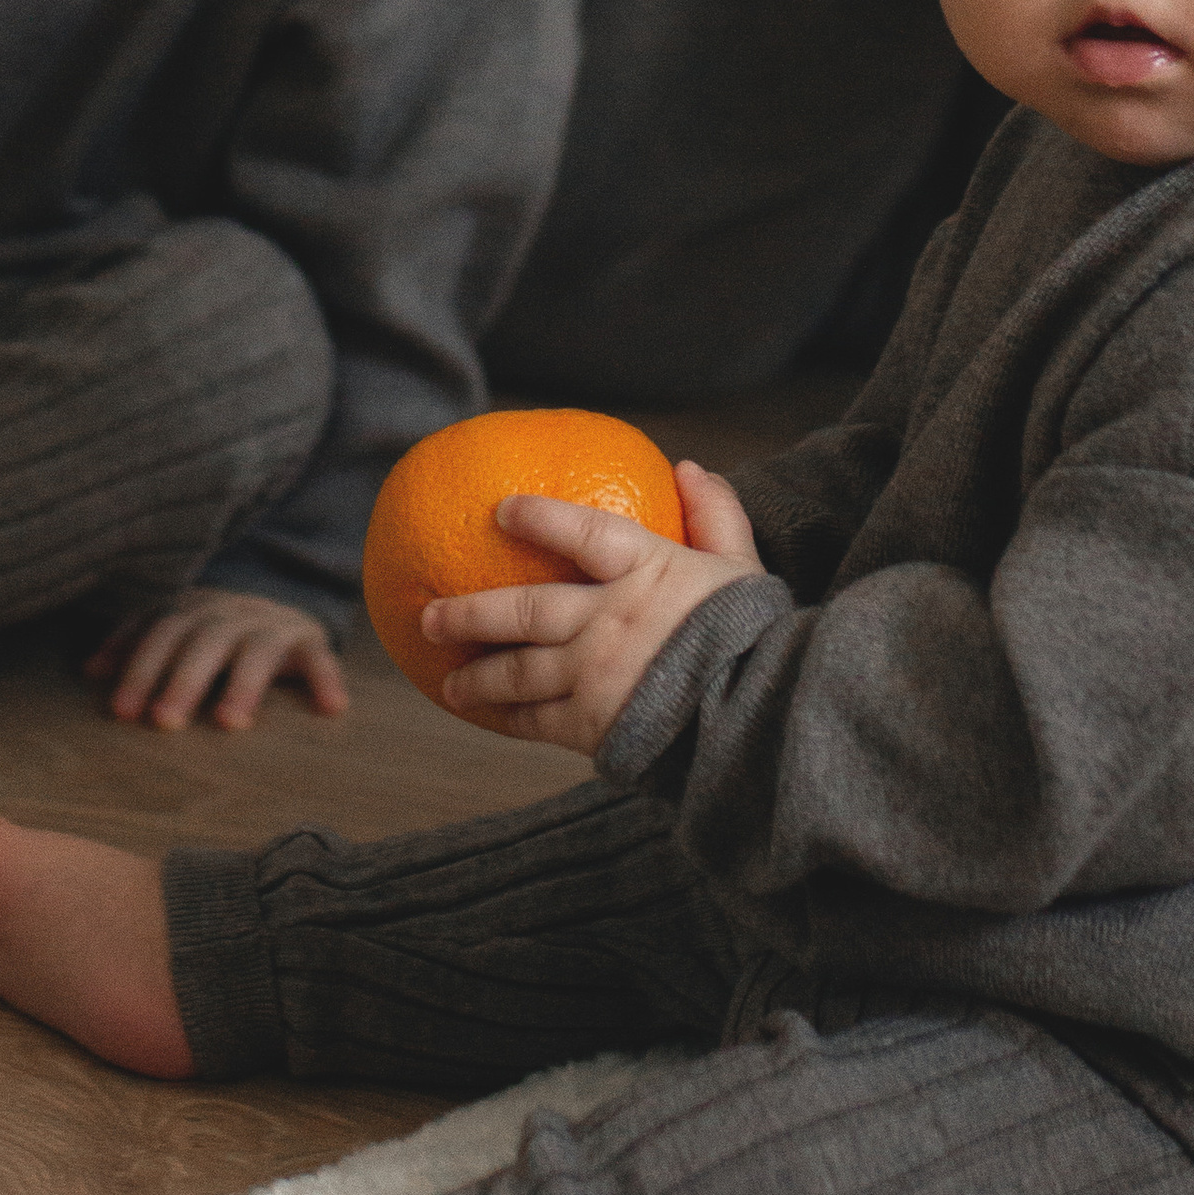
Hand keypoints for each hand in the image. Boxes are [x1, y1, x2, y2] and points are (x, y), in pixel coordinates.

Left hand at [87, 588, 350, 732]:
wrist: (280, 596)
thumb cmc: (214, 628)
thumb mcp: (176, 627)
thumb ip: (137, 643)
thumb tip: (89, 671)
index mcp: (191, 610)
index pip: (160, 633)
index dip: (140, 668)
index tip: (121, 713)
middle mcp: (229, 613)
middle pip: (203, 641)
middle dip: (181, 680)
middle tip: (164, 721)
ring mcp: (271, 624)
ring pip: (256, 650)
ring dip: (243, 684)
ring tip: (230, 723)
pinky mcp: (309, 639)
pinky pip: (321, 657)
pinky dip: (326, 679)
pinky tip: (332, 709)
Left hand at [426, 460, 761, 753]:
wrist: (764, 722)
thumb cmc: (754, 638)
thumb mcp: (742, 568)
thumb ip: (716, 516)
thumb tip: (690, 468)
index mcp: (645, 571)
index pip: (580, 533)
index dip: (538, 518)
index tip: (501, 510)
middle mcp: (608, 620)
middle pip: (523, 611)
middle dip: (469, 614)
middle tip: (429, 616)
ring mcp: (595, 675)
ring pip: (518, 672)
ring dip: (477, 674)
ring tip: (446, 679)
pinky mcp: (593, 726)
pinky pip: (535, 722)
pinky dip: (504, 718)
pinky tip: (483, 716)